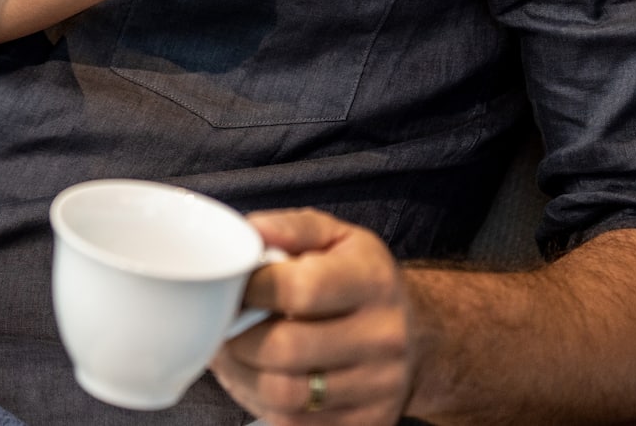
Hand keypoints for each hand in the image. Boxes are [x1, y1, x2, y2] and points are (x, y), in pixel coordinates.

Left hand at [212, 209, 418, 425]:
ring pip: (287, 394)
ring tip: (228, 352)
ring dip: (240, 375)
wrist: (415, 334)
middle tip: (221, 325)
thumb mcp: (334, 236)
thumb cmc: (356, 277)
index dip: (251, 289)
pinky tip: (252, 377)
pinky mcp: (367, 423)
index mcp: (372, 281)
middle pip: (288, 348)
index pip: (299, 289)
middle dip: (238, 337)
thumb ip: (291, 228)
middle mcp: (384, 337)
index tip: (232, 286)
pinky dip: (260, 402)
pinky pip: (296, 423)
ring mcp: (379, 387)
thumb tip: (250, 231)